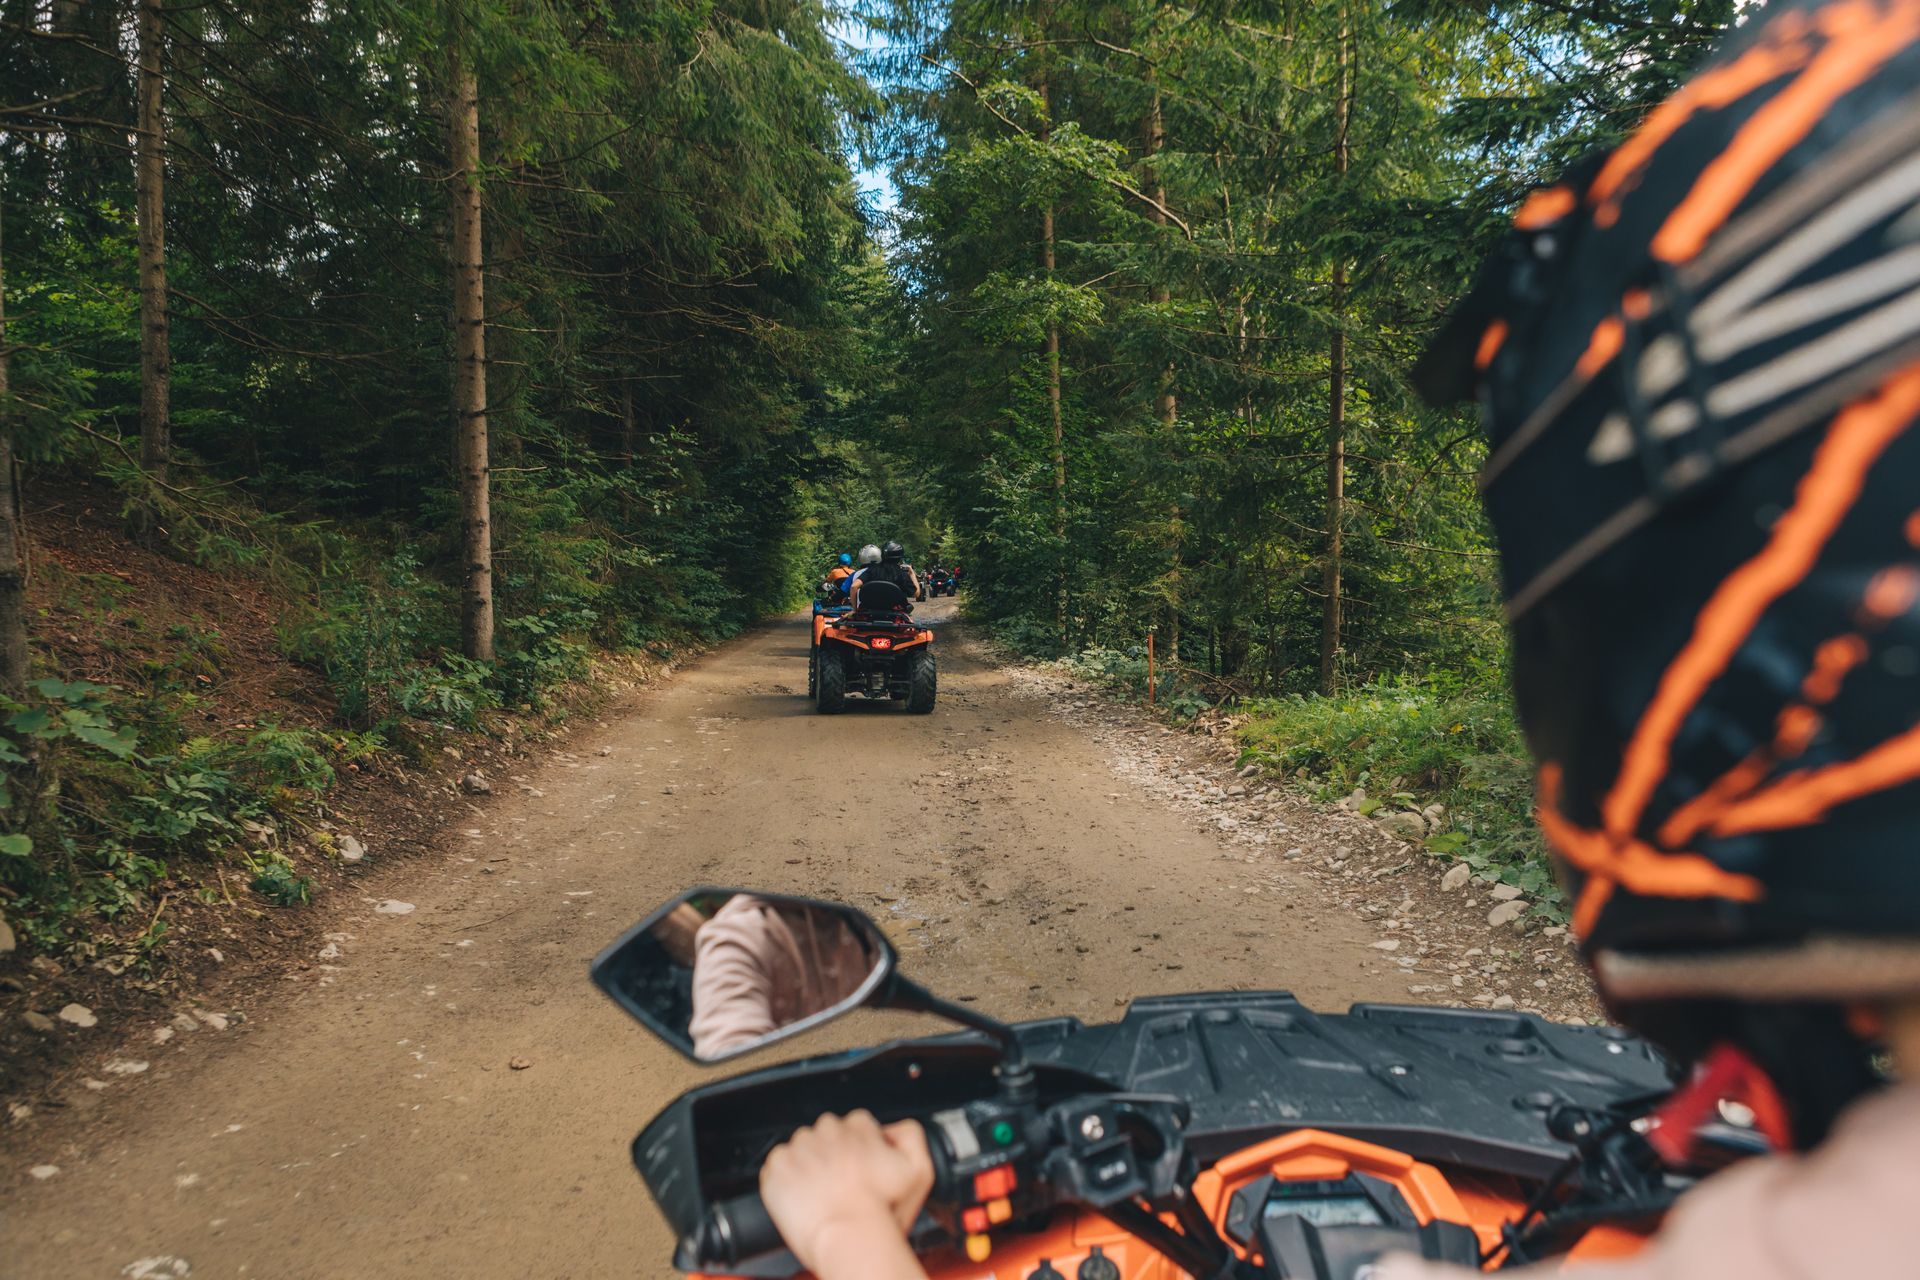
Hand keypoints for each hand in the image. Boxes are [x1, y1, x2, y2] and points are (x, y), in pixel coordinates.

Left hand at [760, 1111, 932, 1279]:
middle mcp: (828, 1130)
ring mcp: (800, 1147)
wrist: (849, 1236)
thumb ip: (911, 1136)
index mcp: (860, 1127)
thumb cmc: (881, 1211)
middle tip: (840, 1184)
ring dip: (808, 1165)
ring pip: (802, 1148)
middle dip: (832, 1153)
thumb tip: (894, 1128)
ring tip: (821, 1194)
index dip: (859, 1149)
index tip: (859, 1168)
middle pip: (827, 1133)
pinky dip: (785, 1179)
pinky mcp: (778, 1166)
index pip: (856, 1124)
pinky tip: (802, 1197)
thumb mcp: (919, 1170)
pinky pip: (777, 1165)